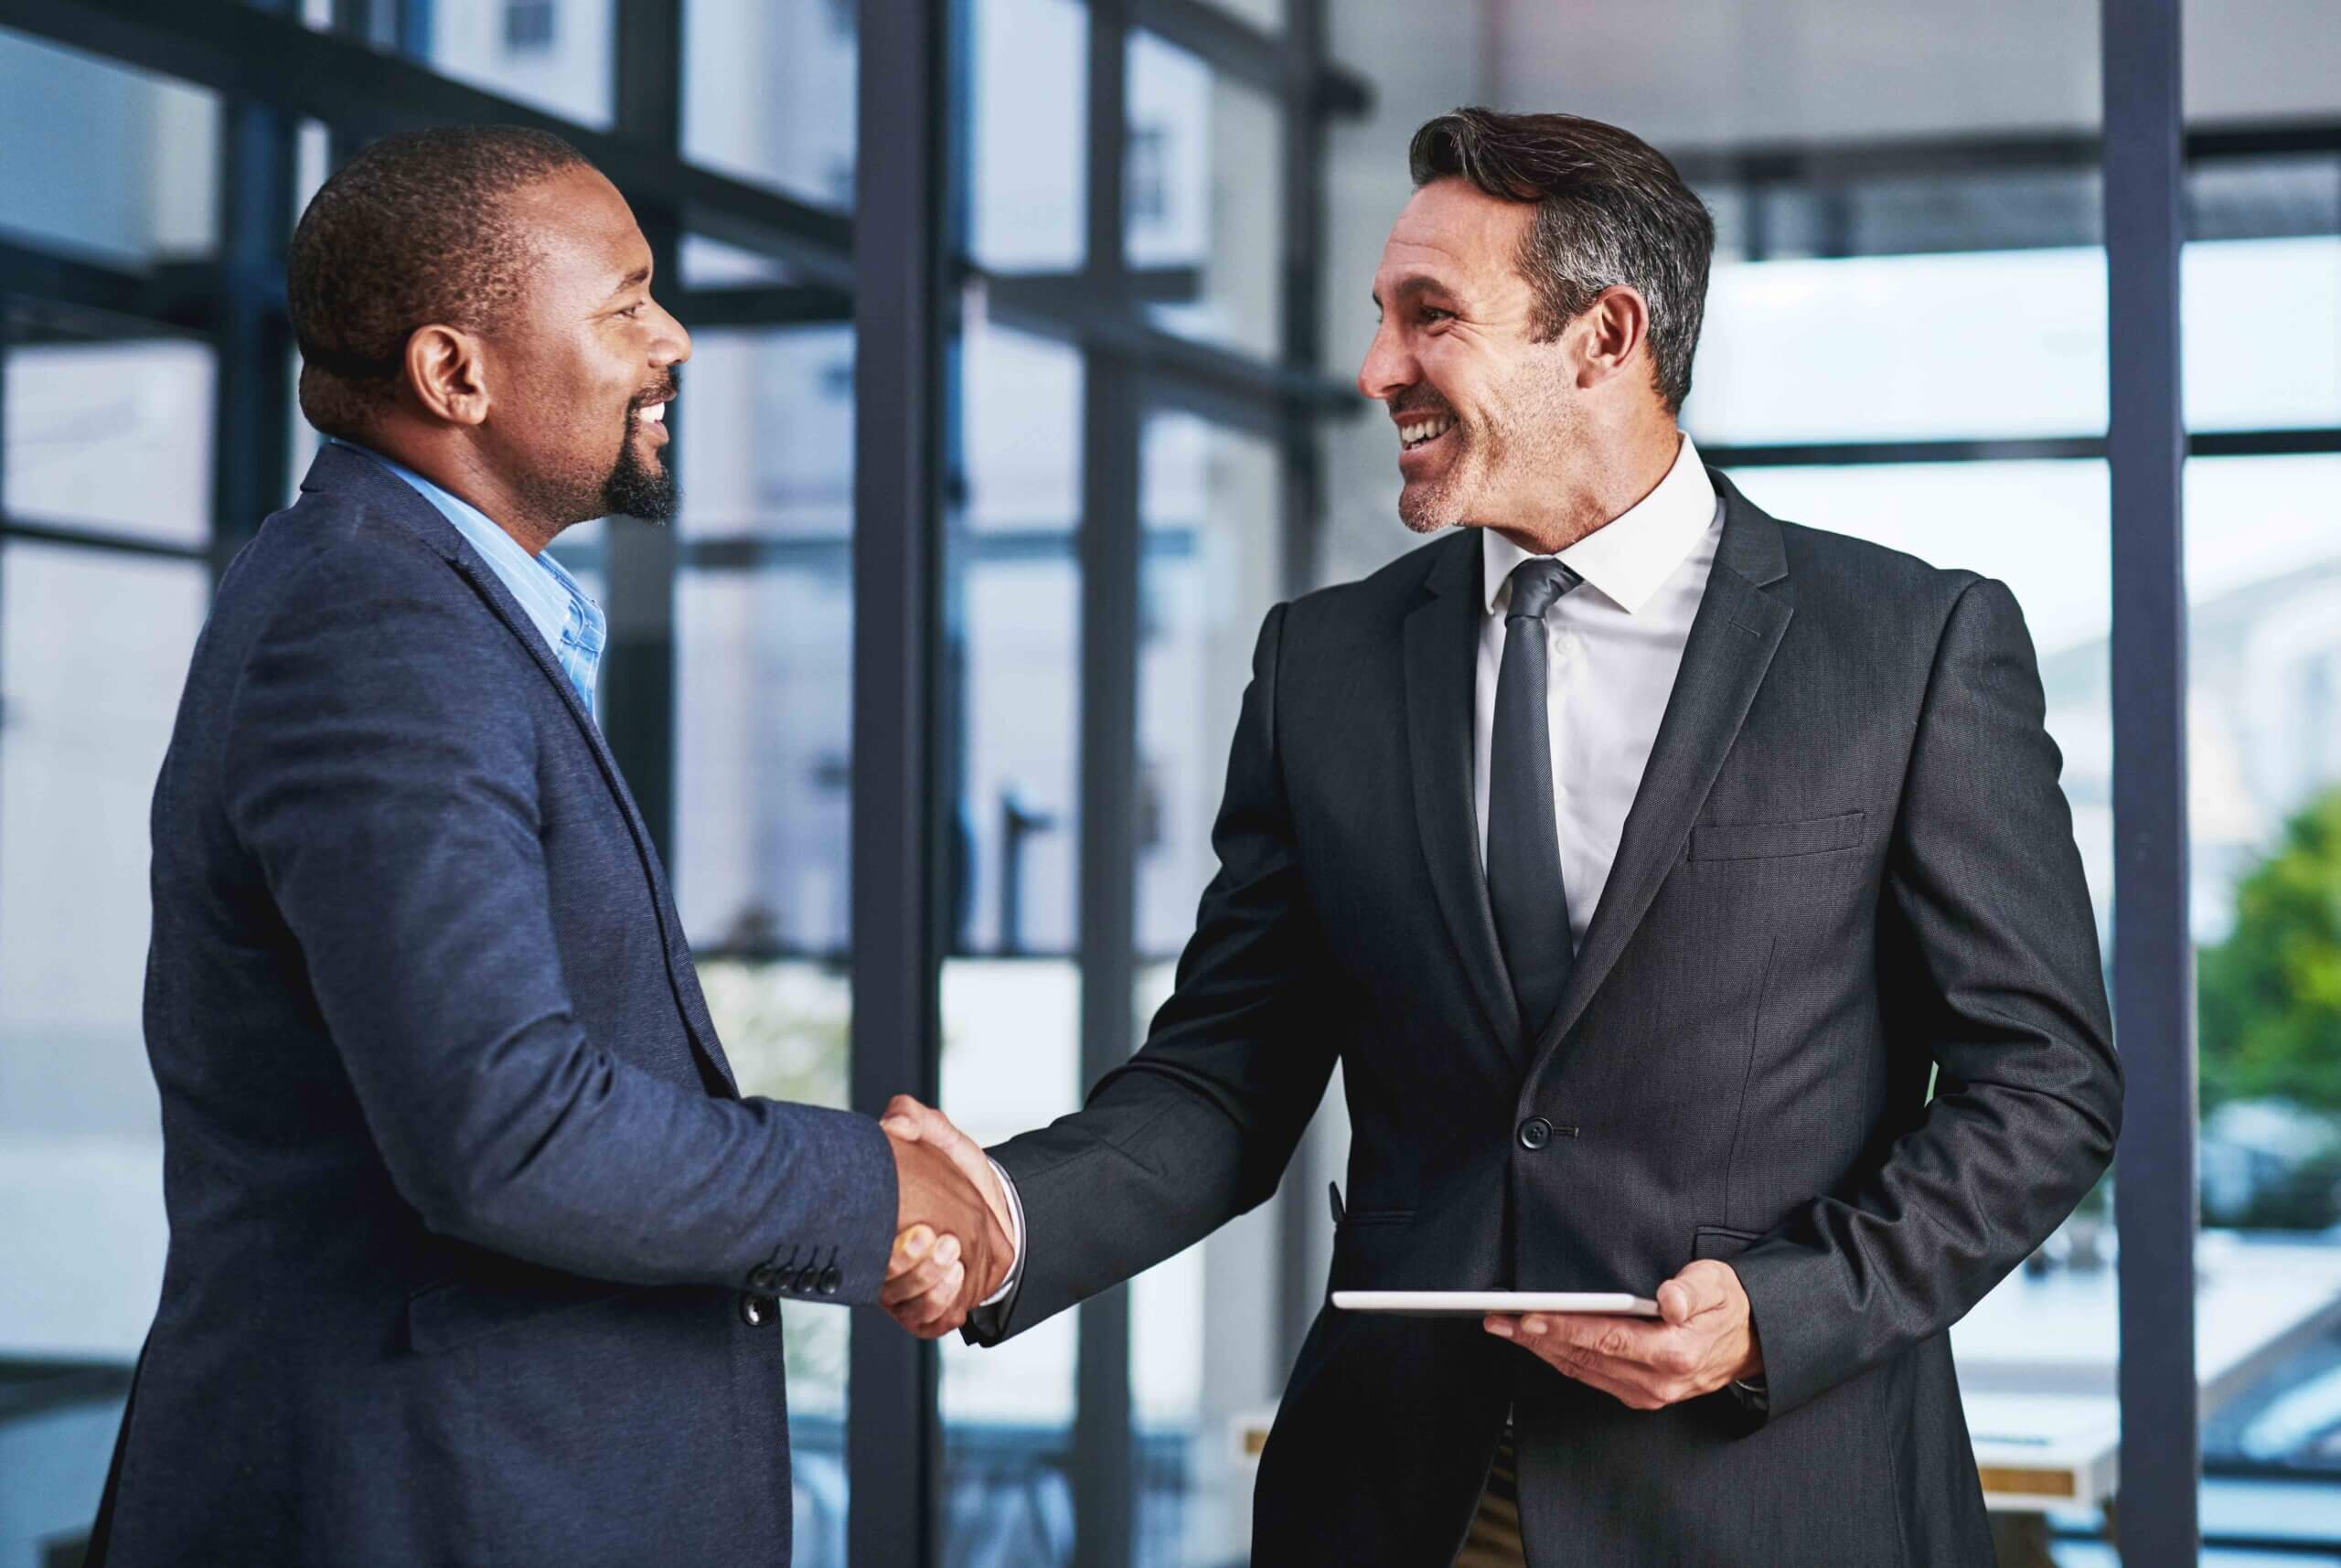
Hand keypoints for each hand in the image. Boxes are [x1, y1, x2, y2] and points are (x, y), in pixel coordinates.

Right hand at [880, 1096, 1012, 1338]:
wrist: (1001, 1209)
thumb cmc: (960, 1176)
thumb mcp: (942, 1140)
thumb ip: (916, 1119)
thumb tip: (894, 1122)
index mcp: (874, 1228)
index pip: (855, 1246)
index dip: (874, 1244)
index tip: (909, 1224)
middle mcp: (884, 1264)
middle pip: (882, 1282)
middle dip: (905, 1264)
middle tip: (929, 1235)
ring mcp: (908, 1290)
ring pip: (905, 1303)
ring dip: (926, 1281)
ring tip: (953, 1253)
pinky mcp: (934, 1309)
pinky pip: (929, 1321)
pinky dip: (940, 1303)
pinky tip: (956, 1276)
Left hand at [1482, 1260, 1760, 1410]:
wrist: (1751, 1341)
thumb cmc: (1728, 1304)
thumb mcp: (1717, 1282)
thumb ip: (1691, 1288)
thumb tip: (1670, 1298)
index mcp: (1675, 1353)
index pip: (1606, 1338)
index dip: (1563, 1327)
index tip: (1528, 1316)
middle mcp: (1658, 1381)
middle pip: (1583, 1357)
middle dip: (1536, 1337)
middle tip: (1498, 1319)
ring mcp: (1649, 1393)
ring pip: (1581, 1370)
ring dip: (1541, 1349)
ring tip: (1507, 1329)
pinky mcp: (1642, 1396)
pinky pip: (1591, 1377)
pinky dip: (1561, 1359)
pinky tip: (1540, 1343)